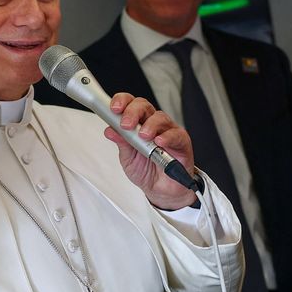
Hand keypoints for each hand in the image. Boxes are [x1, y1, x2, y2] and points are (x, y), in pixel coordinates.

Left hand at [103, 93, 195, 209]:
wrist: (161, 189)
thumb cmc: (146, 170)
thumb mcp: (128, 158)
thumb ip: (121, 143)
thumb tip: (110, 130)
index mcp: (138, 124)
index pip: (130, 104)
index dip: (122, 102)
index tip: (114, 109)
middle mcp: (152, 123)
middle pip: (143, 106)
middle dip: (133, 112)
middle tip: (126, 124)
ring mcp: (167, 131)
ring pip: (160, 117)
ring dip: (150, 125)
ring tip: (143, 136)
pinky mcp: (181, 141)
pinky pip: (176, 134)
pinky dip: (167, 137)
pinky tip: (159, 142)